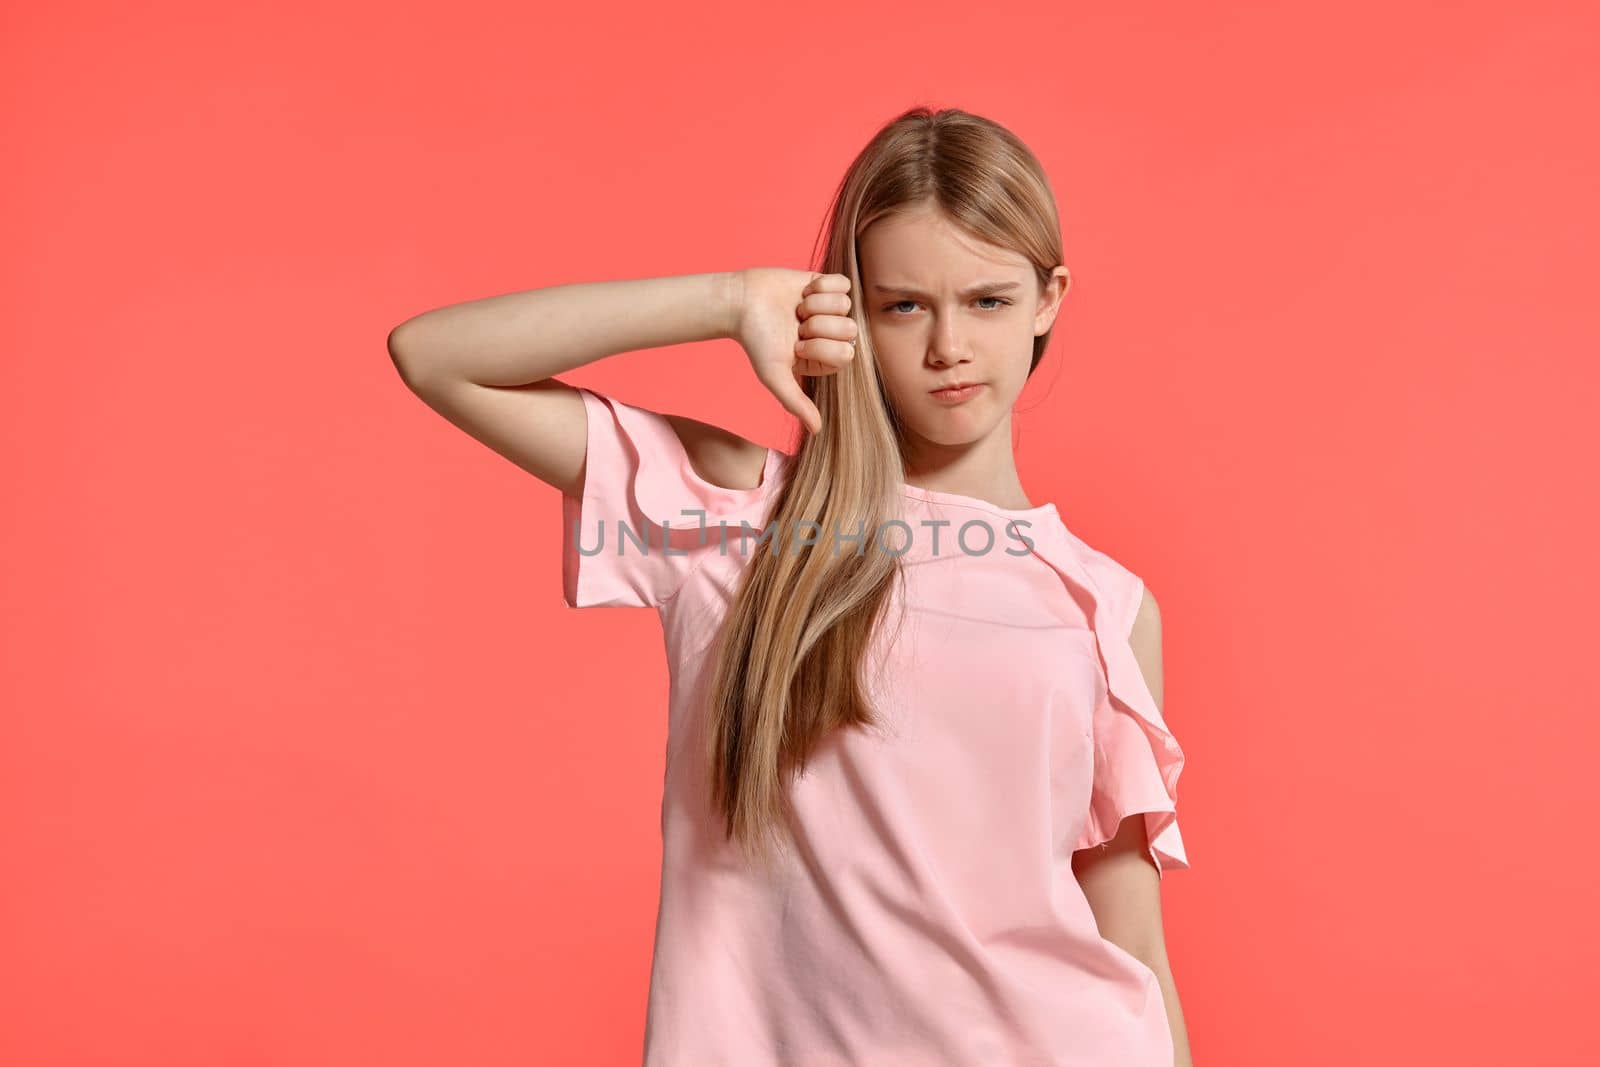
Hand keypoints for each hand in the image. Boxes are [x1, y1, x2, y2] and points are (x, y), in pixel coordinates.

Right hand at [732, 268, 858, 434]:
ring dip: (816, 304)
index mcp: (825, 358)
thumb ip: (796, 403)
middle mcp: (831, 335)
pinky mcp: (826, 284)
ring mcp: (830, 309)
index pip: (846, 352)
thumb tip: (816, 431)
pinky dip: (820, 285)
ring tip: (796, 309)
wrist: (741, 302)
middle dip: (818, 325)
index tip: (796, 344)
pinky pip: (843, 283)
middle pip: (850, 328)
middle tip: (796, 326)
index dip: (820, 346)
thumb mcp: (775, 376)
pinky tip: (803, 292)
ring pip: (845, 305)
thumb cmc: (755, 341)